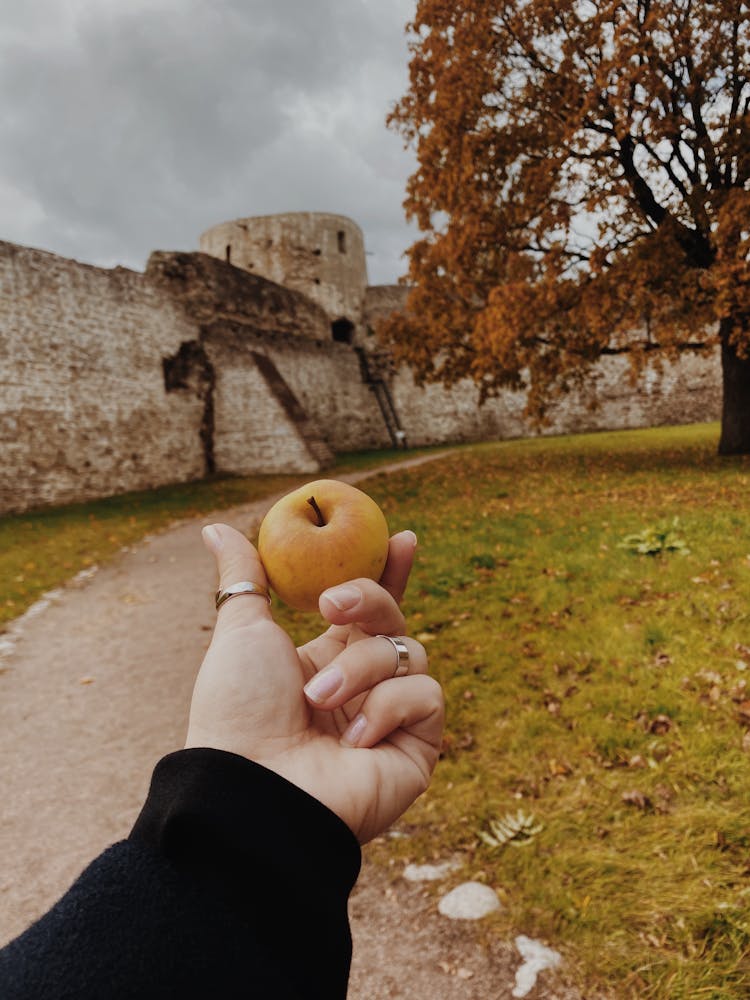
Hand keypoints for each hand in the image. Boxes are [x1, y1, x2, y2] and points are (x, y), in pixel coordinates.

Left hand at [185, 523, 443, 843]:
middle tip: (334, 605)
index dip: (390, 572)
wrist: (253, 786)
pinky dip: (387, 707)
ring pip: (406, 652)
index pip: (369, 608)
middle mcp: (361, 687)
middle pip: (393, 618)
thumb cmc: (238, 711)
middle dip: (370, 600)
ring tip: (318, 700)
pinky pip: (425, 695)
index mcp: (326, 660)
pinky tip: (353, 739)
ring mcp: (390, 717)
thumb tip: (215, 528)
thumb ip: (243, 576)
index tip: (404, 537)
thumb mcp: (241, 631)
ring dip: (359, 669)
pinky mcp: (416, 747)